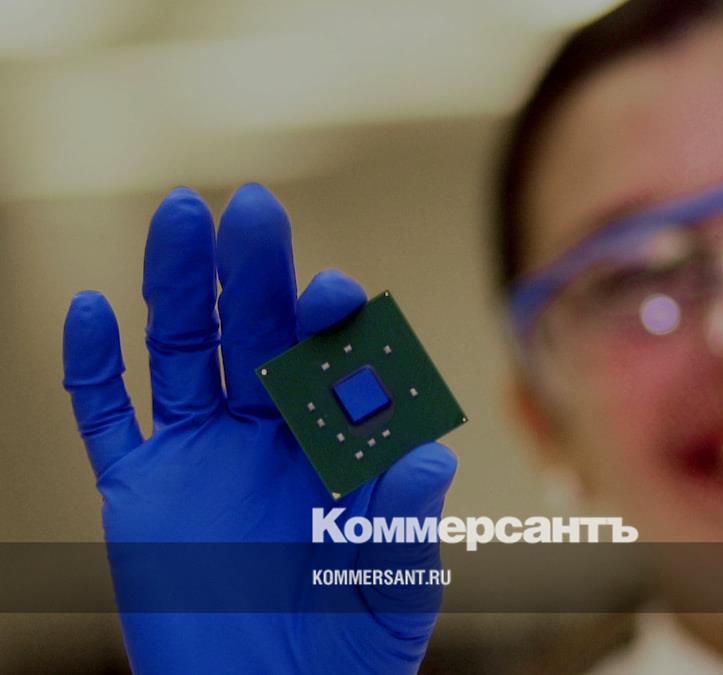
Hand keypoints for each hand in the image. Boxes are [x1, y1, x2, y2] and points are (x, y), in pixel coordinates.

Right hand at [62, 184, 455, 672]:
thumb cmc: (353, 648)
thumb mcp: (393, 587)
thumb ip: (406, 521)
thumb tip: (430, 452)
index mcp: (336, 444)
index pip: (335, 365)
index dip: (333, 327)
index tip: (333, 292)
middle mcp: (269, 434)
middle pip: (258, 335)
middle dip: (256, 274)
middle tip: (254, 208)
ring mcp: (203, 457)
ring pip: (184, 353)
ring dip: (177, 286)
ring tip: (178, 215)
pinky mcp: (141, 494)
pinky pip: (110, 421)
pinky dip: (94, 370)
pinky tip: (89, 312)